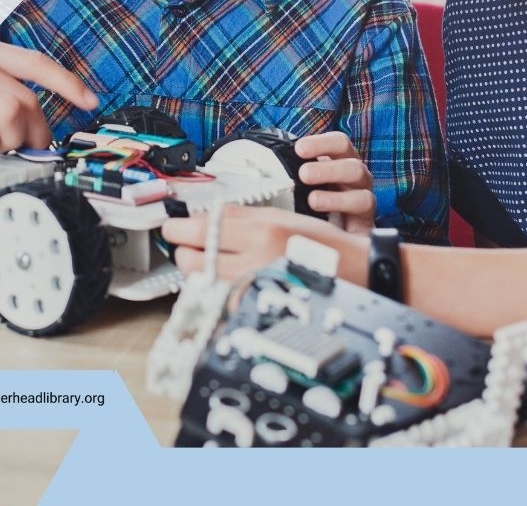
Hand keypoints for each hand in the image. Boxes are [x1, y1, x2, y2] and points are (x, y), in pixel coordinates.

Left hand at [161, 205, 365, 283]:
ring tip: (208, 262)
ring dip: (196, 270)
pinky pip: (220, 298)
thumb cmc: (318, 243)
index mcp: (261, 229)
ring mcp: (257, 288)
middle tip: (187, 245)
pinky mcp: (260, 309)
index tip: (171, 227)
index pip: (199, 227)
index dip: (177, 227)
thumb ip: (238, 218)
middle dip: (183, 250)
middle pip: (191, 257)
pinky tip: (225, 281)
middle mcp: (257, 259)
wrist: (355, 272)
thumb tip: (199, 218)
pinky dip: (215, 290)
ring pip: (200, 281)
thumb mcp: (278, 216)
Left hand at [294, 131, 375, 233]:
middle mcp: (357, 180)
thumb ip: (288, 168)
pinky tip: (325, 222)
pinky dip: (344, 218)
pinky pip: (363, 223)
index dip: (322, 143)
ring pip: (364, 195)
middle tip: (304, 174)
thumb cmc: (310, 197)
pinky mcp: (365, 226)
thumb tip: (259, 158)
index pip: (340, 143)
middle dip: (328, 169)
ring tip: (313, 200)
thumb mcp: (299, 179)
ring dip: (335, 197)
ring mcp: (364, 202)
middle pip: (354, 167)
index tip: (299, 149)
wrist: (328, 232)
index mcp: (342, 161)